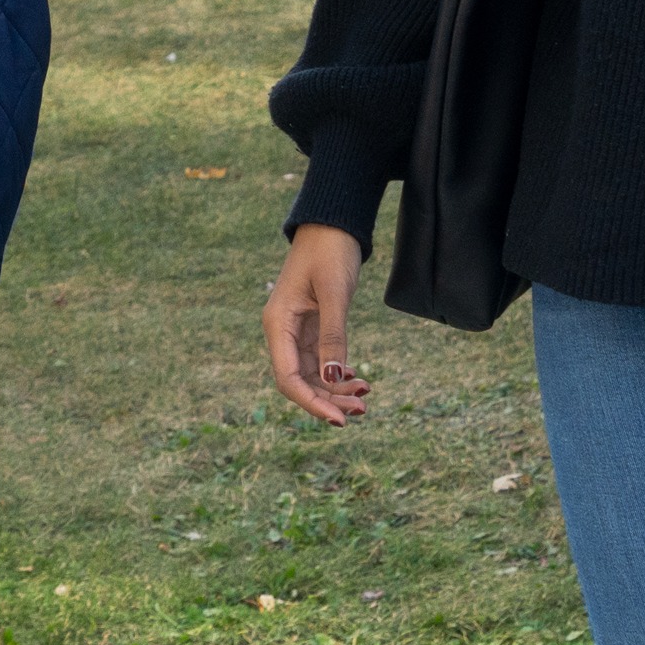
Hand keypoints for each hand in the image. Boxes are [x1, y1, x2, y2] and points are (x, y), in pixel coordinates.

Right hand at [264, 225, 372, 424]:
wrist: (333, 224)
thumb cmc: (329, 252)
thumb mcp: (334, 294)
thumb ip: (333, 336)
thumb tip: (333, 379)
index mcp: (278, 324)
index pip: (288, 378)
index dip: (312, 403)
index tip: (339, 420)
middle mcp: (283, 332)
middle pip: (300, 382)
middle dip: (329, 400)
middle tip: (362, 409)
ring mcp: (297, 331)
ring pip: (313, 374)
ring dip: (336, 389)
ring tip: (366, 394)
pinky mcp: (312, 327)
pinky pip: (321, 361)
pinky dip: (338, 373)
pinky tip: (356, 377)